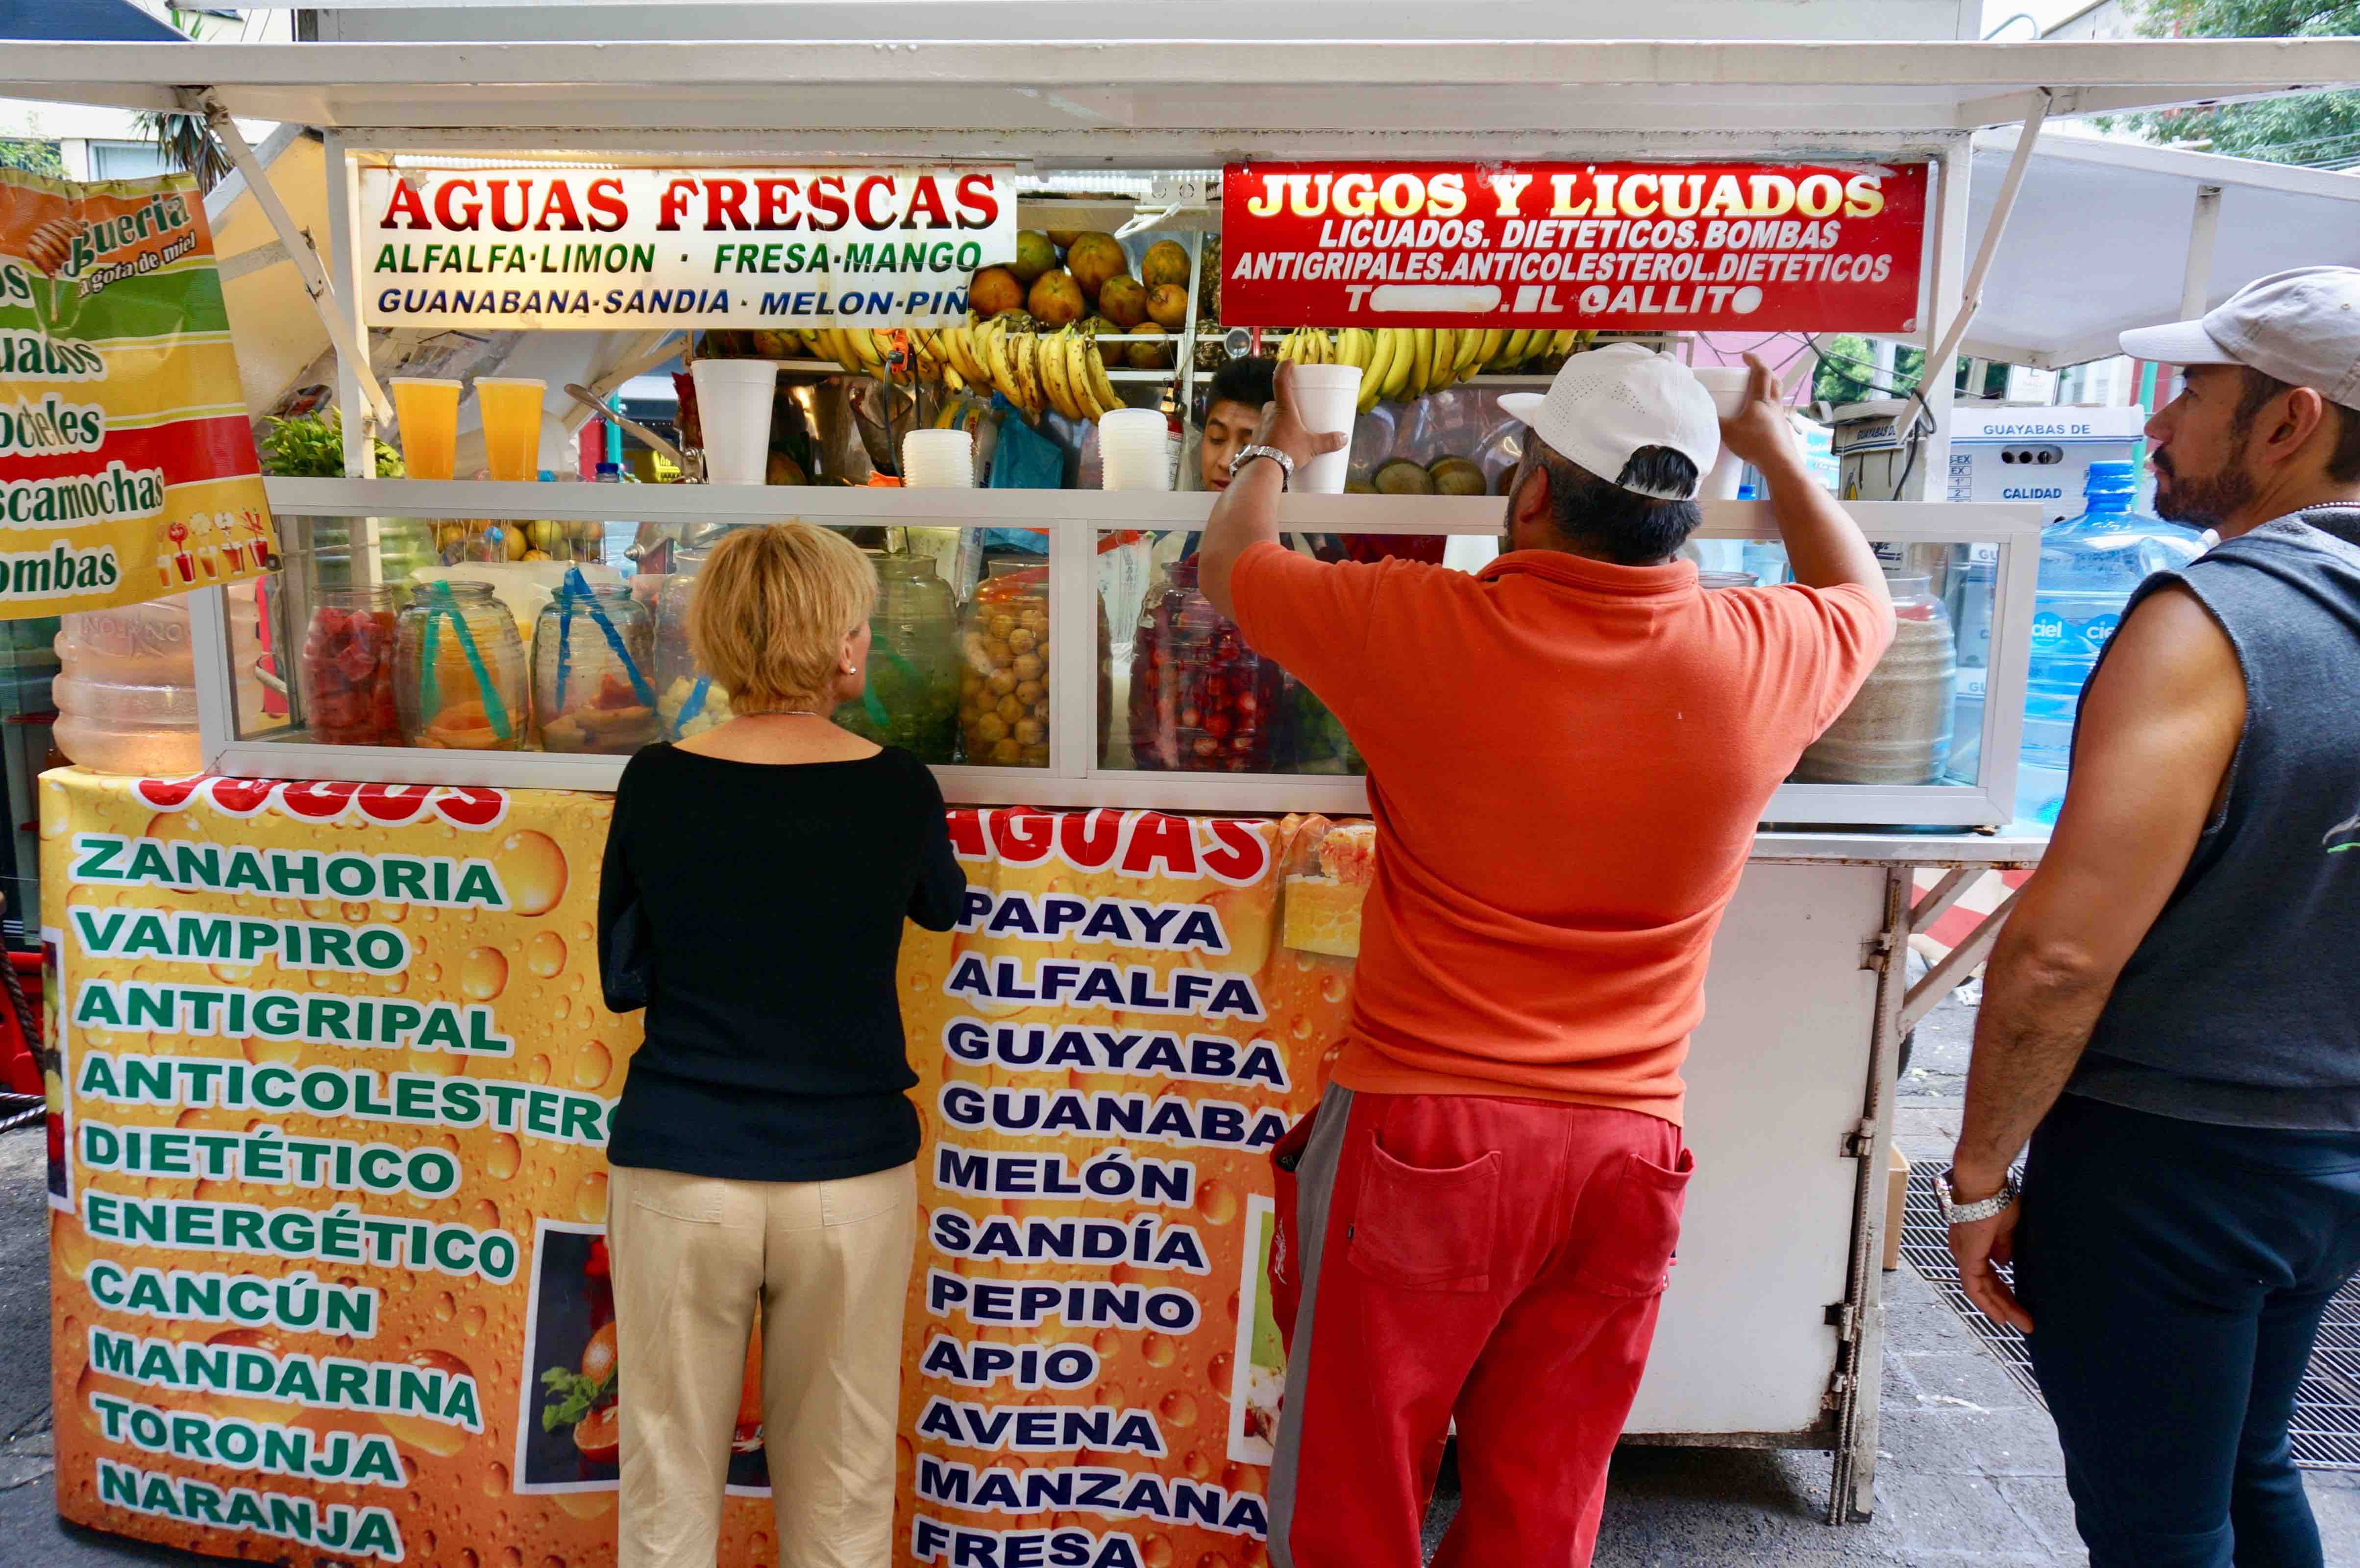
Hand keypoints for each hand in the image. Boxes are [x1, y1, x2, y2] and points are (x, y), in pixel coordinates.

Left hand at [1249, 361, 1352, 472]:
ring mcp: (1260, 425)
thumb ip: (1328, 441)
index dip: (1284, 368)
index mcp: (1283, 407)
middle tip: (1298, 411)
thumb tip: (1343, 438)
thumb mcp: (1311, 446)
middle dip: (1287, 404)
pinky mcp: (1256, 438)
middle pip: (1277, 401)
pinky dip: (1274, 434)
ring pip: (1271, 416)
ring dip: (1280, 420)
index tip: (1289, 361)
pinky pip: (1266, 430)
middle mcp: (1268, 412)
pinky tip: (1281, 443)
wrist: (1264, 469)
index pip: (1280, 380)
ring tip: (1292, 430)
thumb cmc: (1287, 452)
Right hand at [1716, 352, 1800, 475]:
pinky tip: (1759, 419)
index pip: (1761, 373)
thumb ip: (1716, 422)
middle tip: (1753, 372)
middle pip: (1774, 381)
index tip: (1745, 356)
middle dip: (1765, 372)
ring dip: (1768, 390)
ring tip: (1755, 395)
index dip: (1754, 361)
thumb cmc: (1755, 443)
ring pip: (1776, 396)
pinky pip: (1775, 412)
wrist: (1779, 462)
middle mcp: (1773, 405)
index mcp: (1760, 400)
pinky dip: (1767, 409)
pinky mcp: (1781, 429)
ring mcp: (1780, 417)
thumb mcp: (1729, 432)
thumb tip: (1703, 415)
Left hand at [1947, 1201, 2032, 1333]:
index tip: (2019, 1305)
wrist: (1984, 1183)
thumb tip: (2004, 1262)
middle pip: (1986, 1286)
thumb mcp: (2005, 1226)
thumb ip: (2002, 1245)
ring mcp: (1963, 1255)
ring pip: (1981, 1290)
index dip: (2003, 1292)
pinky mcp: (1966, 1257)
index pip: (1989, 1275)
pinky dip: (1987, 1304)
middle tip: (2025, 1321)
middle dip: (2005, 1304)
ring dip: (2001, 1308)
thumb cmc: (1995, 1197)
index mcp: (1973, 1243)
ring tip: (2021, 1323)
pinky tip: (2002, 1317)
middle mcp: (1964, 1251)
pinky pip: (1974, 1288)